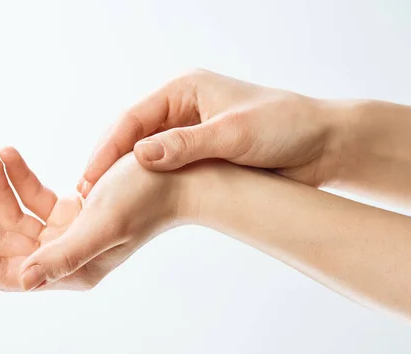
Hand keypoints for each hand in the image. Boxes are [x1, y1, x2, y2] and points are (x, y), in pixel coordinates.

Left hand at [0, 148, 185, 291]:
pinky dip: (21, 176)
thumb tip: (22, 282)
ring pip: (17, 215)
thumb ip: (63, 257)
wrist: (180, 176)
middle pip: (5, 242)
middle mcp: (67, 255)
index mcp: (73, 270)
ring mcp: (69, 231)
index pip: (10, 274)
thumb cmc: (149, 200)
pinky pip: (36, 195)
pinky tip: (8, 154)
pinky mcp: (74, 208)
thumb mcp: (104, 226)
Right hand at [78, 68, 345, 195]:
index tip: (89, 180)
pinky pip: (166, 170)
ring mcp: (192, 133)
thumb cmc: (285, 126)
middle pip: (132, 136)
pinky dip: (149, 186)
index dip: (107, 150)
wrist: (324, 144)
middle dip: (108, 165)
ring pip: (146, 155)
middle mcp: (184, 109)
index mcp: (185, 90)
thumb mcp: (234, 133)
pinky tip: (136, 205)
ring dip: (126, 178)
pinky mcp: (202, 155)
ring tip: (102, 206)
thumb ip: (186, 145)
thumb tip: (139, 157)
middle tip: (86, 198)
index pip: (132, 119)